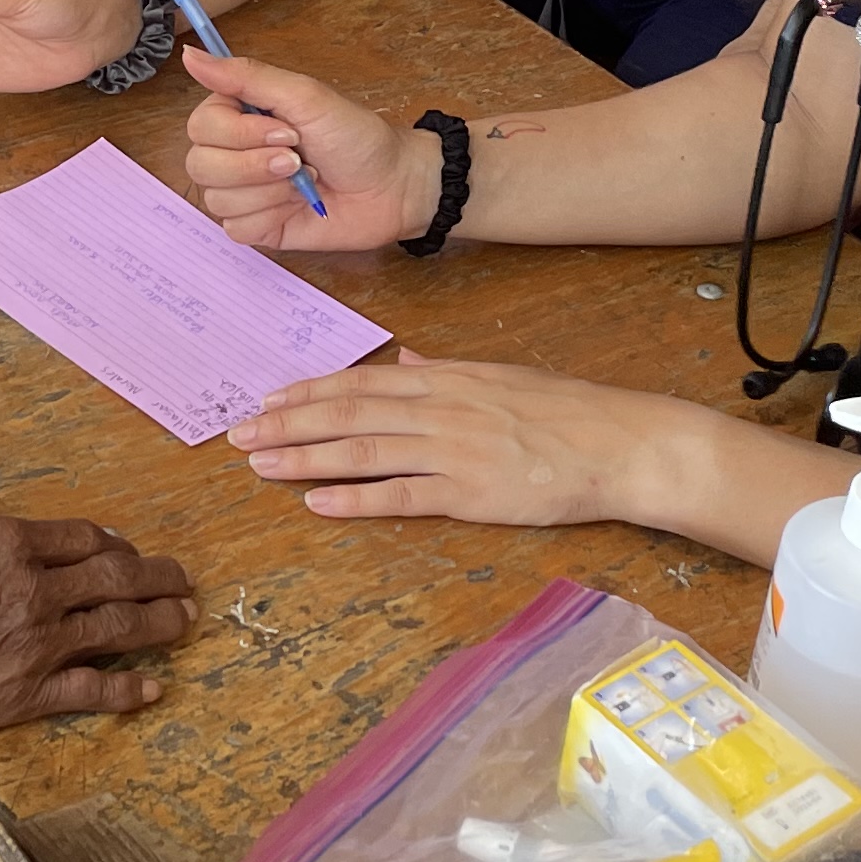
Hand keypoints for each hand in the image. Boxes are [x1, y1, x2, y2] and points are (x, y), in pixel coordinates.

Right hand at [0, 517, 192, 741]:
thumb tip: (6, 559)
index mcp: (7, 544)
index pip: (82, 538)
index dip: (113, 545)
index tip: (127, 551)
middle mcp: (34, 587)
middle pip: (115, 576)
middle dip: (156, 577)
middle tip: (180, 580)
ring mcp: (38, 641)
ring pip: (119, 627)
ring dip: (159, 622)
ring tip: (184, 619)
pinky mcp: (30, 693)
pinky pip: (95, 690)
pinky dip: (129, 688)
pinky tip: (153, 688)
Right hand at [179, 47, 429, 252]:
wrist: (392, 185)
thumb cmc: (355, 136)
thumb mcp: (304, 96)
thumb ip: (245, 77)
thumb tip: (190, 55)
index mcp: (239, 116)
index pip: (200, 127)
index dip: (237, 134)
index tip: (285, 131)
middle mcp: (234, 153)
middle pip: (200, 165)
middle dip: (253, 166)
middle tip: (298, 160)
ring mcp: (244, 192)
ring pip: (217, 199)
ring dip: (269, 191)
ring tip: (305, 181)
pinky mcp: (257, 226)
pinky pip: (236, 229)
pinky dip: (271, 216)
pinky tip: (299, 206)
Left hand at [230, 353, 692, 525]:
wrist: (620, 444)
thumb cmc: (566, 412)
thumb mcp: (501, 376)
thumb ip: (445, 371)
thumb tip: (405, 358)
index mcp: (448, 378)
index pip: (363, 381)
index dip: (310, 392)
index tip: (268, 400)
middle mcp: (442, 408)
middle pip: (349, 412)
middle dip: (288, 423)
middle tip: (240, 433)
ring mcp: (454, 450)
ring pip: (363, 450)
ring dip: (305, 456)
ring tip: (260, 464)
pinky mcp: (470, 493)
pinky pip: (401, 496)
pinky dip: (355, 498)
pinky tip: (318, 503)